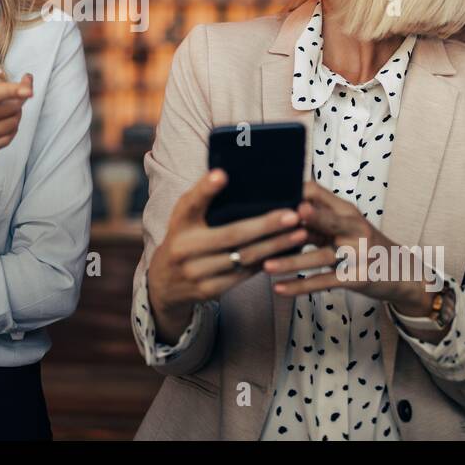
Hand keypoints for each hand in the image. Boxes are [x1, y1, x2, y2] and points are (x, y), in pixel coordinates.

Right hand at [0, 63, 32, 170]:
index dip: (17, 88)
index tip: (29, 83)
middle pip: (6, 109)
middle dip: (20, 98)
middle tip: (21, 90)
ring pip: (8, 126)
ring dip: (17, 113)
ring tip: (13, 104)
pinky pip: (3, 142)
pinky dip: (11, 129)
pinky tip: (7, 121)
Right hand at [146, 168, 309, 331]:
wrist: (164, 282)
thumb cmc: (185, 237)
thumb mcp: (186, 217)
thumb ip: (205, 200)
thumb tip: (235, 176)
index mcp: (179, 222)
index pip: (191, 202)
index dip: (206, 189)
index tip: (222, 174)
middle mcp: (184, 247)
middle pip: (230, 235)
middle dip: (265, 225)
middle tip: (293, 215)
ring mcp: (195, 272)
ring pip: (243, 258)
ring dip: (275, 246)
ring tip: (300, 233)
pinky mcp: (208, 290)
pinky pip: (244, 276)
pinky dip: (267, 262)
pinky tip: (286, 252)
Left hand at [261, 180, 434, 310]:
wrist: (403, 273)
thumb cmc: (363, 246)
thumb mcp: (344, 227)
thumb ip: (317, 219)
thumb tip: (279, 212)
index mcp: (347, 210)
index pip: (317, 192)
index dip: (293, 193)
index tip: (263, 198)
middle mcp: (354, 227)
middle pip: (325, 220)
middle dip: (298, 221)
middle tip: (270, 220)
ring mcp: (358, 253)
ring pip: (319, 256)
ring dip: (290, 261)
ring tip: (264, 265)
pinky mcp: (358, 278)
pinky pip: (324, 281)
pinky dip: (300, 286)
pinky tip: (279, 288)